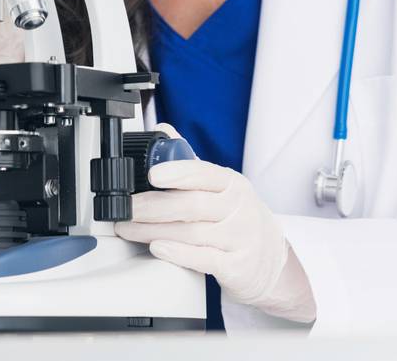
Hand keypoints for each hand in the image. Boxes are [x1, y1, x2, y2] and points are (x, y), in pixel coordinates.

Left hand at [114, 125, 316, 322]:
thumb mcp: (221, 187)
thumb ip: (190, 162)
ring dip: (152, 231)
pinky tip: (157, 247)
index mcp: (232, 184)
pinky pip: (204, 259)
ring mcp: (240, 239)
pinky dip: (178, 254)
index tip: (152, 175)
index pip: (204, 173)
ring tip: (127, 228)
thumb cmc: (237, 217)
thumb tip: (163, 130)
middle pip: (190, 205)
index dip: (177, 173)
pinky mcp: (237, 267)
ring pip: (191, 233)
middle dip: (151, 207)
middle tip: (125, 208)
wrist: (271, 259)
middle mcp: (239, 209)